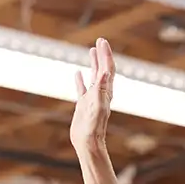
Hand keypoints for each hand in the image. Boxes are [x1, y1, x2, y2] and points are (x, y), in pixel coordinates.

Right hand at [70, 38, 114, 152]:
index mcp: (105, 92)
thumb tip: (106, 72)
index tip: (102, 41)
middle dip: (102, 54)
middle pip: (103, 69)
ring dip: (94, 63)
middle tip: (100, 40)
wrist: (88, 143)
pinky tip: (77, 73)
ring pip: (94, 76)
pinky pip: (82, 89)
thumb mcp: (97, 106)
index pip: (108, 68)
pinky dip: (80, 80)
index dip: (106, 54)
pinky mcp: (84, 105)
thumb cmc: (93, 127)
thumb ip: (101, 89)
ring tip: (92, 51)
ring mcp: (92, 98)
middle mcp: (101, 93)